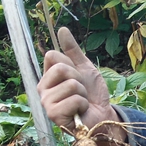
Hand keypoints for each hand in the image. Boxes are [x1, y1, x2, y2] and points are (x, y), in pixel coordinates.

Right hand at [38, 27, 125, 145]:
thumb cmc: (92, 94)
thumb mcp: (85, 68)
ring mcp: (46, 102)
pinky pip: (74, 99)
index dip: (71, 64)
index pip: (52, 55)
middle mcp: (43, 88)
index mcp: (48, 76)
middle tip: (80, 91)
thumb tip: (62, 29)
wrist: (102, 115)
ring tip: (81, 103)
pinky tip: (79, 112)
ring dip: (82, 94)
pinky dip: (83, 105)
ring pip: (70, 84)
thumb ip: (72, 50)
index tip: (76, 76)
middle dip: (78, 79)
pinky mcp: (53, 115)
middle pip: (60, 68)